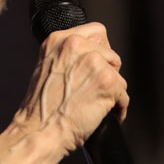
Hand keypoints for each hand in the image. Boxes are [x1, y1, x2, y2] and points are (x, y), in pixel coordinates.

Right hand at [14, 22, 128, 154]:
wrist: (39, 131)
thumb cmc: (40, 109)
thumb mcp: (46, 68)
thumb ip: (67, 57)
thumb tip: (88, 58)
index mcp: (59, 40)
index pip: (96, 32)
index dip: (100, 51)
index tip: (99, 64)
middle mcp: (77, 46)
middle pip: (111, 54)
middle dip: (107, 72)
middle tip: (95, 89)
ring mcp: (94, 62)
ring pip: (117, 74)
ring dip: (112, 91)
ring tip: (98, 104)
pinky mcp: (108, 81)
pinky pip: (124, 94)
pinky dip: (118, 108)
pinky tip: (105, 114)